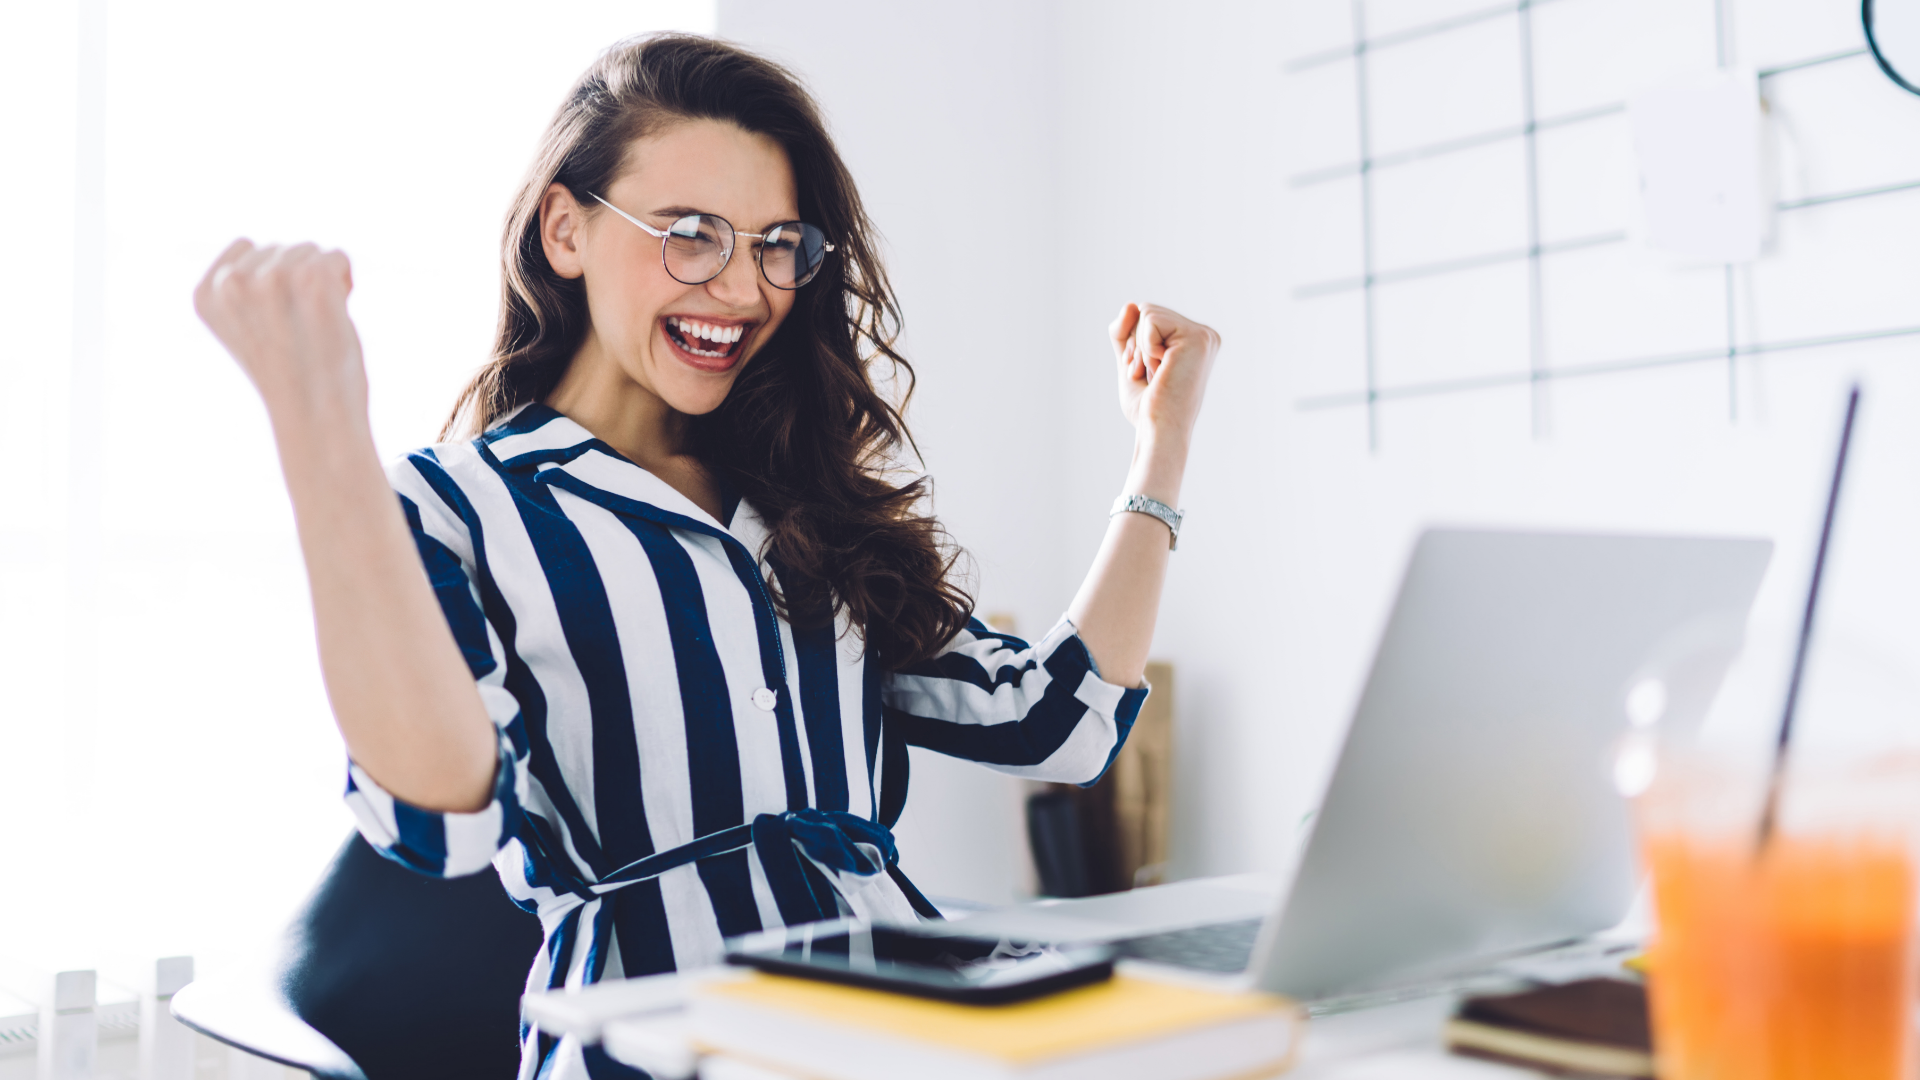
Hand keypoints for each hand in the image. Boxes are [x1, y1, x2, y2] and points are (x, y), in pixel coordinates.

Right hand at [194, 240, 367, 426]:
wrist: (317, 416)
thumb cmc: (290, 376)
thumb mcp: (247, 328)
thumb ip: (243, 290)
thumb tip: (258, 248)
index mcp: (205, 294)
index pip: (246, 247)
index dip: (273, 279)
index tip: (276, 319)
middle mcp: (230, 284)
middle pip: (282, 247)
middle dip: (300, 279)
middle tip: (301, 329)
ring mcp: (269, 279)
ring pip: (311, 250)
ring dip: (324, 281)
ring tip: (317, 324)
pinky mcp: (310, 279)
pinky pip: (337, 257)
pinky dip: (345, 283)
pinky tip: (334, 316)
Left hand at [1108, 301, 1219, 446]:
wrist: (1158, 431)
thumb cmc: (1147, 407)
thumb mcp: (1131, 361)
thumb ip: (1126, 332)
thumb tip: (1130, 305)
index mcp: (1193, 341)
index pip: (1148, 317)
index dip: (1135, 346)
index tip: (1151, 375)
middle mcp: (1204, 335)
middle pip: (1146, 311)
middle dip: (1136, 345)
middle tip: (1153, 377)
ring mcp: (1203, 335)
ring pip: (1146, 312)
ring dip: (1140, 349)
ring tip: (1158, 375)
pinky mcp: (1197, 337)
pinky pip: (1150, 319)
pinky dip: (1145, 347)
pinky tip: (1162, 370)